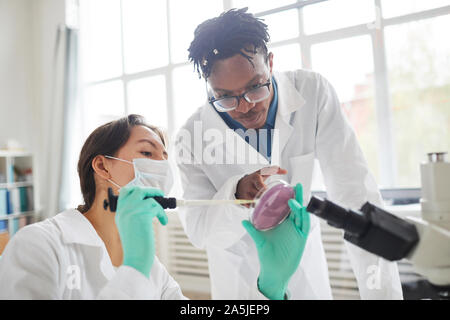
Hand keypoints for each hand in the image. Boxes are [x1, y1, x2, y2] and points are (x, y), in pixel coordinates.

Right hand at [115, 186, 167, 277]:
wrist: (135, 258)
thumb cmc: (135, 245)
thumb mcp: (129, 226)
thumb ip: (133, 213)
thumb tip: (149, 202)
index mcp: (120, 213)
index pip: (125, 191)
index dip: (137, 189)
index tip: (147, 192)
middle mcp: (124, 210)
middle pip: (137, 190)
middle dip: (151, 190)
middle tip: (160, 194)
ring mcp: (132, 212)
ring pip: (150, 199)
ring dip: (159, 207)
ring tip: (162, 216)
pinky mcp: (142, 215)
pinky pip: (157, 208)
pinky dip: (163, 214)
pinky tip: (164, 222)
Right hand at [235, 166, 287, 205]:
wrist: (241, 182)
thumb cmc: (255, 178)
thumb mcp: (263, 172)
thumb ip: (274, 170)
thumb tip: (285, 171)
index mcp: (255, 178)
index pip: (260, 185)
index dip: (264, 189)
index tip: (268, 191)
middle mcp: (249, 185)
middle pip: (258, 195)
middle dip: (264, 198)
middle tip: (268, 198)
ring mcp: (245, 193)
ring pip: (254, 201)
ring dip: (259, 203)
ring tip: (263, 201)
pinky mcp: (242, 199)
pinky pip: (250, 205)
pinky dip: (254, 206)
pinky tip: (256, 204)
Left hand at [242, 183, 309, 299]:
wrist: (274, 270)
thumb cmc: (268, 255)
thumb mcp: (259, 239)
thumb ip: (252, 230)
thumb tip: (243, 221)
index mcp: (283, 224)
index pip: (287, 207)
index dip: (289, 197)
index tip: (287, 187)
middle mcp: (291, 226)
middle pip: (297, 208)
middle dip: (298, 196)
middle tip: (297, 186)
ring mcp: (297, 231)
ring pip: (302, 215)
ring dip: (299, 206)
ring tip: (293, 199)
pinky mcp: (301, 238)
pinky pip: (305, 226)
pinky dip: (304, 217)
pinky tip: (300, 211)